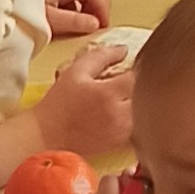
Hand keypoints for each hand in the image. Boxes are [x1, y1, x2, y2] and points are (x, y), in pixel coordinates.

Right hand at [34, 35, 134, 161]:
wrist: (49, 136)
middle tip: (120, 86)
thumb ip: (101, 56)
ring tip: (119, 101)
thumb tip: (123, 50)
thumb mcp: (76, 72)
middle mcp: (121, 114)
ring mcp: (124, 131)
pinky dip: (136, 119)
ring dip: (138, 102)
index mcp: (109, 93)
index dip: (133, 69)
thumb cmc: (60, 104)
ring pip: (145, 110)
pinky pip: (141, 127)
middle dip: (136, 86)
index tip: (123, 71)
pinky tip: (118, 115)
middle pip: (145, 93)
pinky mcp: (124, 143)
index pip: (138, 75)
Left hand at [45, 0, 111, 37]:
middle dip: (101, 1)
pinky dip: (83, 3)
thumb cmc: (20, 17)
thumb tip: (94, 23)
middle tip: (101, 21)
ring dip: (93, 1)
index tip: (103, 25)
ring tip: (91, 20)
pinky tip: (77, 17)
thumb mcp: (49, 22)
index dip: (102, 7)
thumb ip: (73, 22)